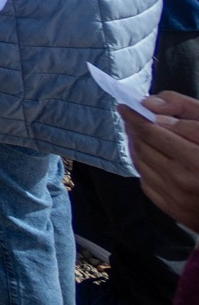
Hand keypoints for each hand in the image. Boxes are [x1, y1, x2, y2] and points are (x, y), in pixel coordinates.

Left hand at [123, 91, 198, 229]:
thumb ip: (185, 111)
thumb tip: (151, 106)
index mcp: (197, 159)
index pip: (152, 132)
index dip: (135, 116)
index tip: (126, 106)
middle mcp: (184, 180)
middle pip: (143, 147)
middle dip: (134, 128)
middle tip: (131, 117)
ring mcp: (177, 198)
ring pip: (141, 164)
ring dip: (135, 145)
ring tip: (138, 133)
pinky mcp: (174, 210)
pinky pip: (146, 182)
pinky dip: (142, 165)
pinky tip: (147, 155)